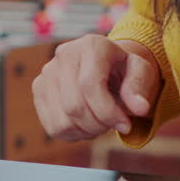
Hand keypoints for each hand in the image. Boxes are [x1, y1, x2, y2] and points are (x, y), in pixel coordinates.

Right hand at [32, 35, 159, 141]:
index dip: (108, 112)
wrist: (107, 66)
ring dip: (86, 131)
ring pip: (62, 120)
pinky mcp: (38, 89)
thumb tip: (140, 109)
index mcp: (91, 45)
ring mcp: (47, 72)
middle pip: (74, 105)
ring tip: (100, 123)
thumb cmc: (125, 71)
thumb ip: (139, 88)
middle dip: (98, 124)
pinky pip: (52, 126)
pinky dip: (73, 134)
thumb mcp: (141, 73)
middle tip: (113, 125)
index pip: (90, 85)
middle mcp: (64, 55)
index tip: (126, 125)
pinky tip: (86, 124)